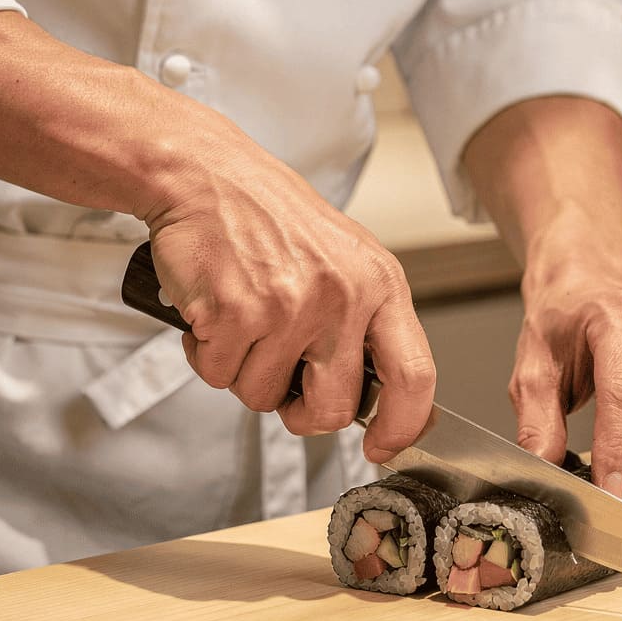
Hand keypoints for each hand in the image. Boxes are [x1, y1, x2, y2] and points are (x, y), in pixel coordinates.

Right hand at [141, 116, 434, 458]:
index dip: (402, 426)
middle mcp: (343, 296)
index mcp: (380, 284)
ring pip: (263, 396)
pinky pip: (217, 374)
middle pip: (332, 408)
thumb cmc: (272, 219)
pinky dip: (206, 353)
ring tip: (242, 318)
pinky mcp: (235, 313)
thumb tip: (381, 400)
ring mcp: (289, 306)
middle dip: (299, 411)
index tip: (382, 445)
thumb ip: (365, 324)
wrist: (207, 175)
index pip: (415, 375)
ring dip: (243, 371)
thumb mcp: (345, 260)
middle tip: (281, 380)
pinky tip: (213, 310)